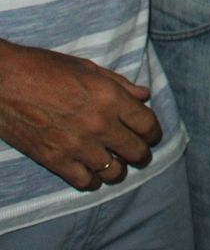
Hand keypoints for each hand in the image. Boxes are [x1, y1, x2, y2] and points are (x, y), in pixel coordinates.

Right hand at [0, 40, 160, 190]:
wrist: (1, 82)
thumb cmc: (44, 68)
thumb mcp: (87, 67)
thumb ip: (119, 84)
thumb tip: (144, 95)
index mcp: (109, 97)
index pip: (147, 124)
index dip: (153, 132)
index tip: (151, 135)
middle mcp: (98, 123)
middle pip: (136, 150)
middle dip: (141, 153)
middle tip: (138, 153)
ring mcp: (76, 145)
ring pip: (113, 171)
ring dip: (118, 168)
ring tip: (114, 163)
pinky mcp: (53, 160)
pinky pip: (85, 182)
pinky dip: (92, 180)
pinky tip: (91, 172)